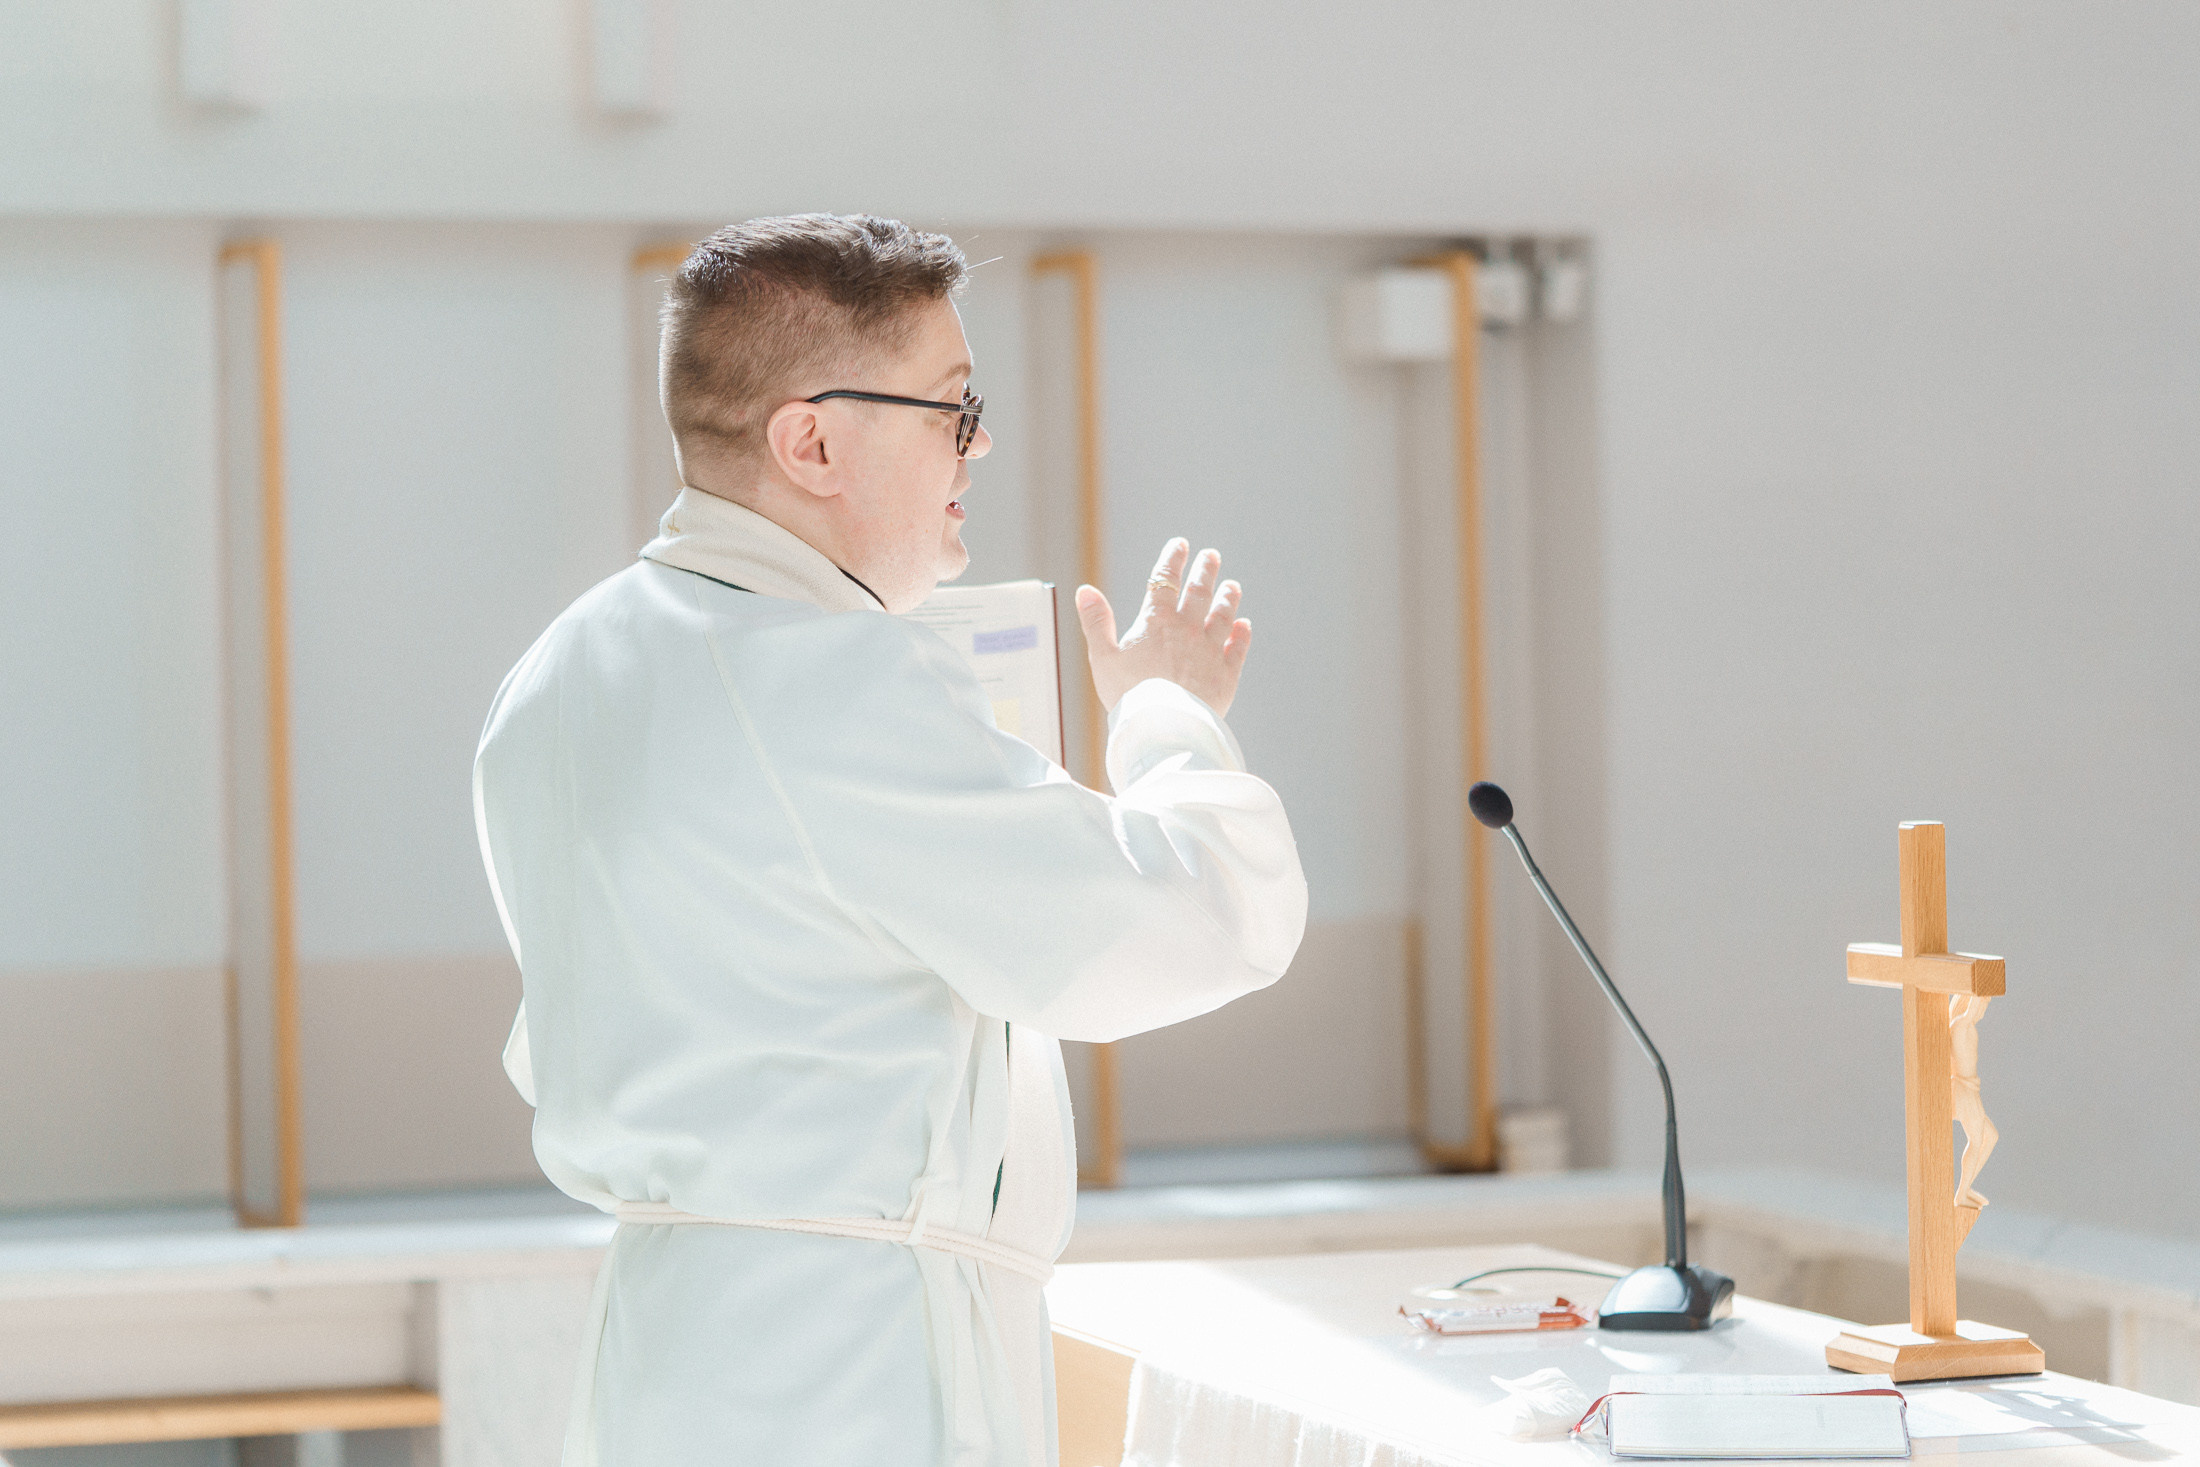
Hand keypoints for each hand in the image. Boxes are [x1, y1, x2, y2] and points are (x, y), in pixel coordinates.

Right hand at [1075, 538, 1252, 715]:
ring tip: (1233, 586)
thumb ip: (1095, 622)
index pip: (1165, 581)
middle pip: (1199, 592)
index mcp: (1156, 622)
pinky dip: (1242, 635)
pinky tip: (1245, 626)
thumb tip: (1085, 590)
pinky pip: (1237, 649)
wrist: (1163, 727)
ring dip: (1229, 598)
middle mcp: (1187, 630)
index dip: (1173, 560)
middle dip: (1206, 571)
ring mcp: (1209, 651)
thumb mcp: (1102, 658)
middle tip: (1213, 556)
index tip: (1180, 544)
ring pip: (1223, 616)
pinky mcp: (1226, 675)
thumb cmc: (1128, 695)